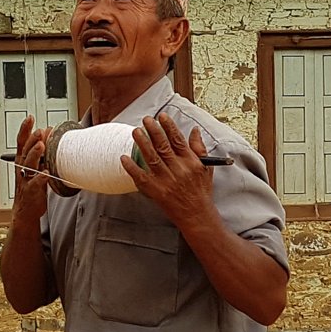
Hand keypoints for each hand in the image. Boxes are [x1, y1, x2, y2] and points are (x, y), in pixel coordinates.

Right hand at [12, 114, 51, 221]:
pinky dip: (41, 177)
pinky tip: (47, 172)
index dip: (25, 129)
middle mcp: (22, 169)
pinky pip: (36, 183)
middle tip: (40, 131)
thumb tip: (49, 134)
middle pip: (24, 151)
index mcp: (22, 161)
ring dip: (35, 154)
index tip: (30, 118)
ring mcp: (26, 180)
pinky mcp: (31, 191)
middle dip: (32, 140)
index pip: (21, 142)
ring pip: (29, 165)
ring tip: (42, 145)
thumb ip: (41, 153)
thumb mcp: (35, 167)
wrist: (26, 210)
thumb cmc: (32, 186)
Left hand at [122, 114, 214, 229]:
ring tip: (136, 132)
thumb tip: (194, 130)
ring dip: (142, 144)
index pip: (178, 140)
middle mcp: (178, 170)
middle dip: (154, 131)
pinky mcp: (156, 192)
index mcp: (190, 162)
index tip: (161, 116)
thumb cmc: (201, 192)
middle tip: (146, 120)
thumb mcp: (206, 168)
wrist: (197, 215)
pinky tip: (124, 158)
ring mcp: (166, 181)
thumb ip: (199, 148)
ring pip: (152, 158)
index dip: (169, 126)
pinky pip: (141, 178)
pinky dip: (132, 168)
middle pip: (163, 146)